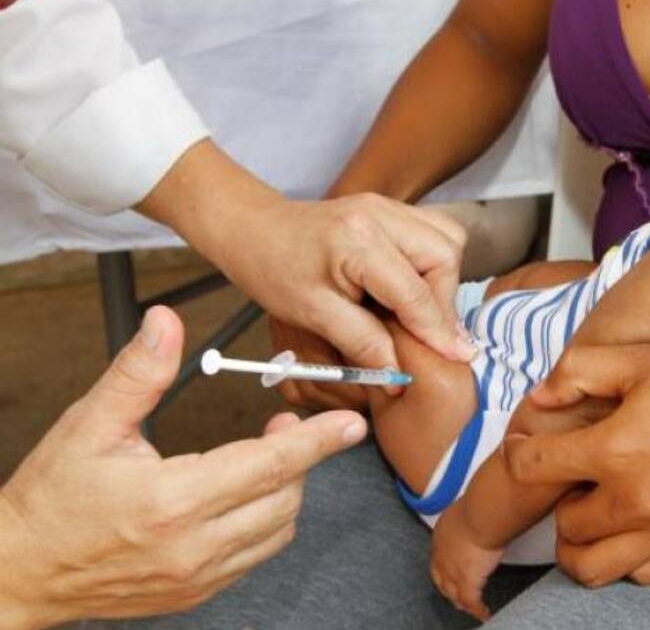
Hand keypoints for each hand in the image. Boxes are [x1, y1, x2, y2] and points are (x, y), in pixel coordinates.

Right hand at [0, 307, 367, 627]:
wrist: (21, 570)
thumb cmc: (52, 499)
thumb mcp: (89, 426)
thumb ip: (137, 374)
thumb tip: (166, 325)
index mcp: (171, 501)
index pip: (268, 465)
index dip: (316, 441)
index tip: (349, 424)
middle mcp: (193, 545)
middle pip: (284, 496)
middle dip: (298, 458)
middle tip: (280, 429)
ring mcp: (199, 575)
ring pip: (278, 528)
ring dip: (285, 490)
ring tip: (263, 459)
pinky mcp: (199, 592)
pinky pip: (257, 554)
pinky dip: (267, 521)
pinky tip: (247, 496)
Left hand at [138, 142, 475, 378]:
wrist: (251, 228)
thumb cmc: (272, 270)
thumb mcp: (312, 315)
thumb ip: (361, 343)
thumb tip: (399, 375)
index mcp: (357, 241)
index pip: (415, 293)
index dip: (439, 331)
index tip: (460, 359)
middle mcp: (380, 214)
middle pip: (444, 256)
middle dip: (444, 301)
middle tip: (431, 337)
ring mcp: (387, 206)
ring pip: (447, 241)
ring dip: (443, 281)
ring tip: (422, 313)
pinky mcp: (390, 208)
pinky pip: (433, 233)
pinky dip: (434, 264)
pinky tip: (415, 288)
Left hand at [429, 503, 502, 621]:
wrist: (481, 514)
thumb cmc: (478, 504)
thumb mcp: (467, 506)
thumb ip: (470, 513)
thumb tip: (482, 505)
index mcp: (440, 536)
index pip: (438, 557)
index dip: (443, 568)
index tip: (449, 572)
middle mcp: (441, 556)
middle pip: (441, 579)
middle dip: (447, 589)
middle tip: (454, 596)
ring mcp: (453, 571)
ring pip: (454, 594)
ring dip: (461, 602)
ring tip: (468, 608)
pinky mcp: (468, 582)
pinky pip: (471, 602)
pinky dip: (478, 609)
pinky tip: (484, 613)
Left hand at [504, 343, 649, 587]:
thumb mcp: (642, 357)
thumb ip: (578, 372)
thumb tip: (538, 397)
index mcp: (616, 449)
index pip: (532, 467)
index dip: (518, 452)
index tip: (526, 444)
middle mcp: (636, 500)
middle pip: (561, 526)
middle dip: (554, 500)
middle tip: (570, 474)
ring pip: (592, 567)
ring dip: (579, 543)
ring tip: (592, 508)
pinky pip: (639, 574)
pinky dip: (623, 557)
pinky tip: (632, 523)